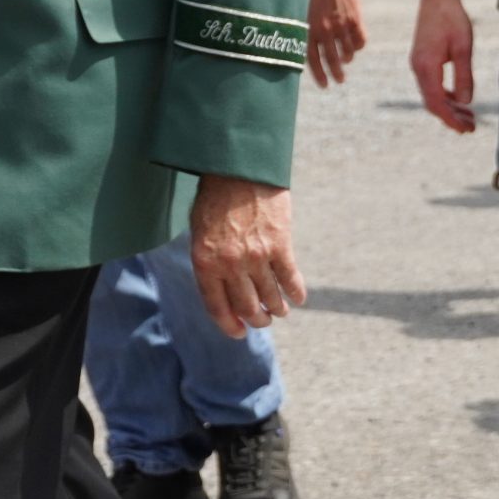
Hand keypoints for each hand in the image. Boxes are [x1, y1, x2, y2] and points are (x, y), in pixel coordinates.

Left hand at [189, 176, 304, 338]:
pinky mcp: (280, 245)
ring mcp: (256, 256)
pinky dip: (296, 292)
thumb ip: (209, 259)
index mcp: (205, 261)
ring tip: (280, 311)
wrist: (237, 166)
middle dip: (256, 319)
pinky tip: (298, 297)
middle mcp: (230, 264)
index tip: (239, 332)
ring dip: (276, 309)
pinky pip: (290, 279)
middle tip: (262, 321)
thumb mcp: (200, 230)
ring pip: (270, 298)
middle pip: (246, 306)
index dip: (229, 325)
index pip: (217, 306)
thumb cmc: (215, 195)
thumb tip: (221, 287)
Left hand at [305, 0, 365, 88]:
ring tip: (346, 61)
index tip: (324, 85)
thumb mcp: (303, 10)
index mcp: (309, 29)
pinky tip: (356, 47)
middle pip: (332, 59)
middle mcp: (324, 30)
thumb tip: (307, 45)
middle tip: (340, 81)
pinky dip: (358, 46)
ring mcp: (340, 25)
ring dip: (347, 59)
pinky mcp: (354, 18)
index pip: (313, 60)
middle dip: (336, 73)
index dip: (319, 74)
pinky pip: (359, 40)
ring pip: (347, 51)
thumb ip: (307, 28)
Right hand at [409, 0, 476, 132]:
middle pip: (432, 102)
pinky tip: (459, 99)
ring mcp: (418, 63)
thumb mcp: (464, 48)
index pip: (437, 102)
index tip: (466, 129)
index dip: (451, 119)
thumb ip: (464, 76)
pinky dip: (444, 96)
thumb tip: (466, 102)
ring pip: (431, 94)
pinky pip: (430, 84)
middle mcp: (418, 67)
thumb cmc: (452, 19)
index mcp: (426, 66)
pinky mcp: (421, 58)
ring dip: (448, 108)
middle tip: (471, 128)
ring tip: (469, 117)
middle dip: (451, 117)